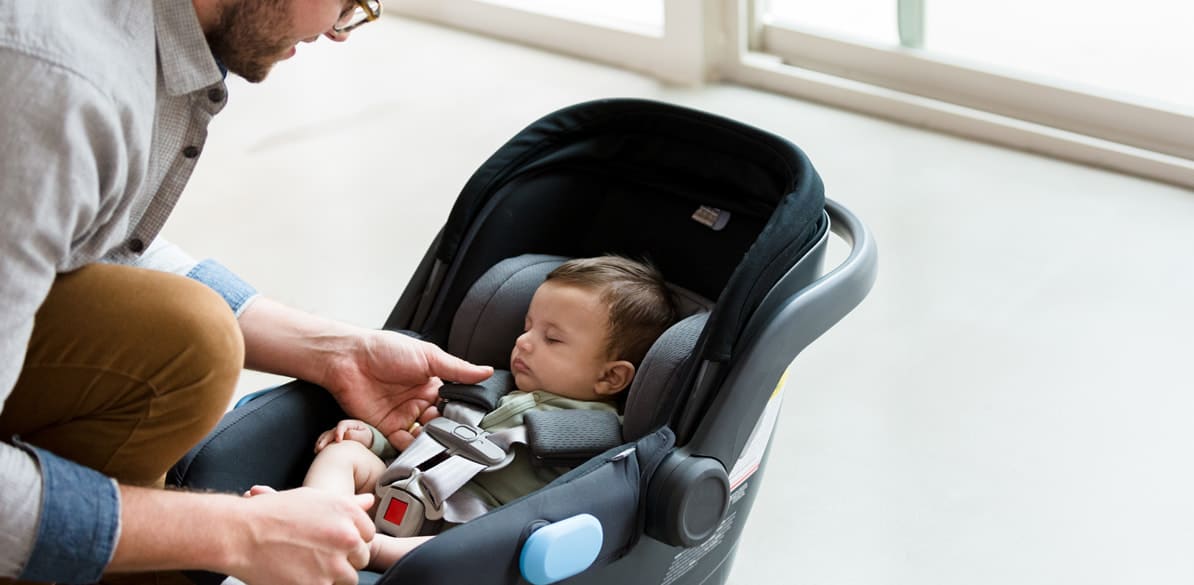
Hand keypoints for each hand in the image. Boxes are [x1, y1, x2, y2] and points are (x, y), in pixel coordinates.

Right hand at [228, 486, 374, 584]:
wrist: (241, 534)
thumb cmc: (272, 513)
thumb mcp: (313, 498)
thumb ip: (346, 504)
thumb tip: (369, 502)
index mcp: (348, 513)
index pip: (368, 534)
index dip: (350, 540)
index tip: (334, 542)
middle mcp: (346, 537)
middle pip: (360, 558)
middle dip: (343, 559)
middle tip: (318, 556)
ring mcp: (334, 564)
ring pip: (348, 579)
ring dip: (332, 576)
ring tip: (307, 567)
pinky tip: (298, 576)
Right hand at [315, 419, 375, 452]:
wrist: (366, 442)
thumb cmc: (366, 438)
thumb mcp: (365, 436)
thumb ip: (356, 435)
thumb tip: (346, 436)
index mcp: (350, 424)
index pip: (342, 425)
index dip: (338, 432)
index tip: (338, 441)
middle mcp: (341, 428)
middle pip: (331, 431)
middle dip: (326, 439)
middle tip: (321, 447)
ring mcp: (336, 433)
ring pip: (326, 435)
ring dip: (321, 442)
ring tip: (317, 450)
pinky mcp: (333, 439)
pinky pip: (325, 440)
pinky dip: (320, 445)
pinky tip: (317, 451)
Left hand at [324, 330, 491, 449]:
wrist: (349, 358)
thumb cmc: (386, 349)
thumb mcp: (429, 356)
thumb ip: (458, 369)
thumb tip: (486, 371)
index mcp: (432, 384)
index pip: (454, 405)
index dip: (462, 416)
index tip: (473, 426)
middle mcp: (419, 402)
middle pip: (440, 424)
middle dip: (448, 432)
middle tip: (457, 438)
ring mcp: (403, 416)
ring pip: (424, 436)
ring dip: (432, 442)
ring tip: (441, 446)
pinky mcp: (385, 428)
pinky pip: (402, 443)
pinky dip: (412, 449)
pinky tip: (421, 449)